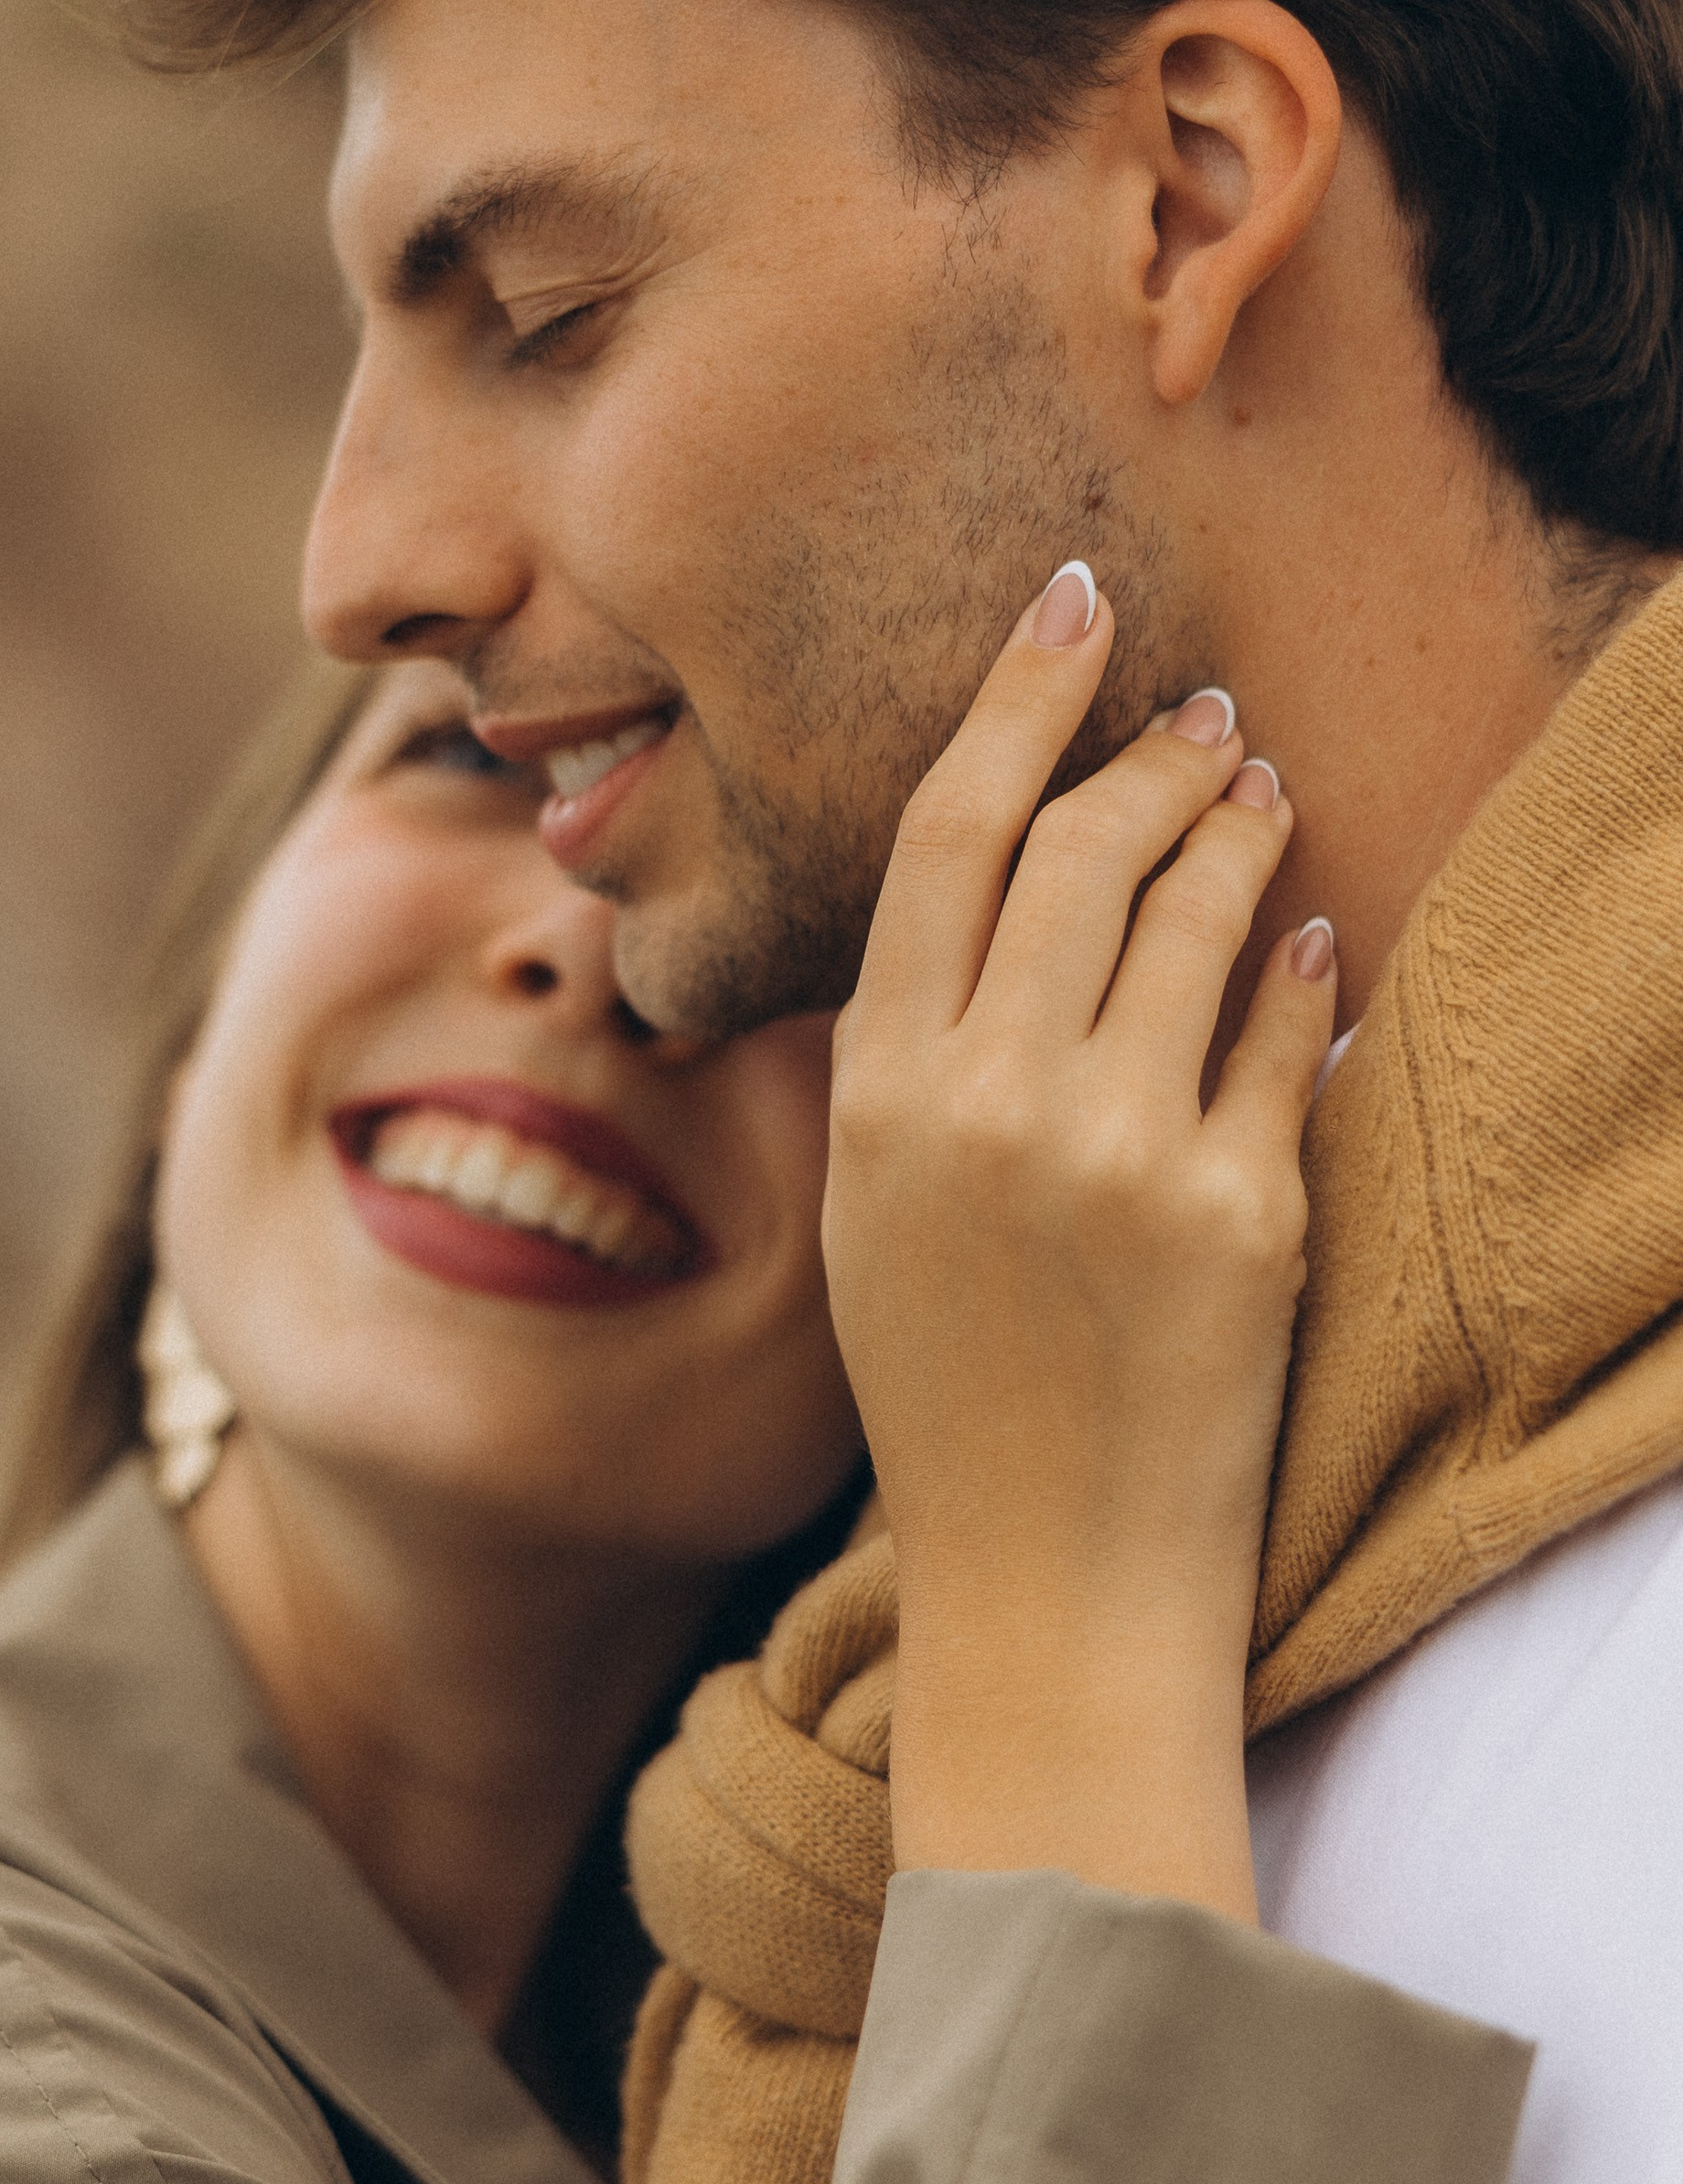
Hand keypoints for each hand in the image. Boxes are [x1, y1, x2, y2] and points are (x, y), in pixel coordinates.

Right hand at [822, 565, 1335, 1920]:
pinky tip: (1310, 933)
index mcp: (881, 1090)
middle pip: (1082, 846)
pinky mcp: (1242, 1216)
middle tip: (1200, 714)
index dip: (1015, 697)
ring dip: (1240, 826)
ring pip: (1198, 912)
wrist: (1050, 1580)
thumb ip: (908, 1051)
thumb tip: (984, 896)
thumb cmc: (945, 1393)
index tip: (1072, 603)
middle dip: (1151, 752)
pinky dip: (1299, 964)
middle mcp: (991, 1103)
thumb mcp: (873, 1208)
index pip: (948, 836)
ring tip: (1260, 787)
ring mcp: (1121, 1157)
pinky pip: (1283, 1034)